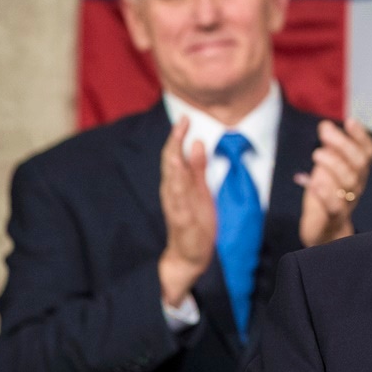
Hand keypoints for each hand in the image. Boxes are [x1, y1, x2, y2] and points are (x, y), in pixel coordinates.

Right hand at [158, 116, 216, 305]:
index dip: (178, 136)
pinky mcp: (181, 223)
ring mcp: (176, 207)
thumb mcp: (200, 188)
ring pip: (171, 183)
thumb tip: (197, 141)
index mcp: (178, 182)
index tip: (185, 118)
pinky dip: (178, 196)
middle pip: (171, 164)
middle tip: (181, 123)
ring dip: (173, 166)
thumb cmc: (195, 219)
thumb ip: (198, 166)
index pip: (175, 154)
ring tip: (176, 149)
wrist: (190, 253)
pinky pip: (178, 207)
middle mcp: (173, 192)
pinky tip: (178, 187)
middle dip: (175, 143)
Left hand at [295, 118, 371, 247]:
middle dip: (343, 144)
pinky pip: (335, 206)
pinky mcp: (333, 218)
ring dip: (333, 164)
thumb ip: (329, 149)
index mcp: (358, 172)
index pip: (367, 152)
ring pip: (349, 182)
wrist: (324, 233)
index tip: (349, 121)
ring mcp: (347, 202)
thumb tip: (326, 126)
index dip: (361, 136)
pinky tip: (313, 180)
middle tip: (324, 133)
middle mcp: (357, 186)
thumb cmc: (326, 196)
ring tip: (317, 154)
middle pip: (359, 164)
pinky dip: (325, 192)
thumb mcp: (328, 169)